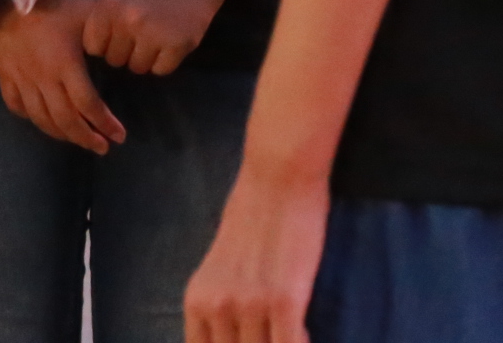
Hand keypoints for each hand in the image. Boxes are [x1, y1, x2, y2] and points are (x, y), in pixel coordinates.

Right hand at [0, 0, 125, 152]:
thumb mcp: (88, 10)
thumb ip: (105, 36)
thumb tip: (122, 53)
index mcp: (66, 65)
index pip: (88, 105)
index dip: (105, 124)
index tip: (119, 135)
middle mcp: (43, 78)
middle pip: (65, 120)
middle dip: (86, 138)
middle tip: (102, 146)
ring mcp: (20, 78)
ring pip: (41, 118)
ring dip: (61, 134)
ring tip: (77, 138)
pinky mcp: (4, 73)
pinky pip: (15, 105)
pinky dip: (31, 118)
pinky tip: (41, 119)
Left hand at [83, 0, 228, 75]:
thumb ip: (104, 18)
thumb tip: (93, 53)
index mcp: (108, 5)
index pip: (93, 47)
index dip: (104, 44)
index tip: (117, 37)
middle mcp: (127, 20)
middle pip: (114, 60)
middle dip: (125, 52)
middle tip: (140, 37)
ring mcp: (153, 33)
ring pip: (137, 68)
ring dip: (145, 58)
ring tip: (155, 39)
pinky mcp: (177, 44)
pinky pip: (160, 70)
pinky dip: (164, 61)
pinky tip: (169, 43)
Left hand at [183, 159, 329, 342]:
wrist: (277, 176)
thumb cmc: (251, 214)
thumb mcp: (220, 265)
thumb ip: (221, 301)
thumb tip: (232, 333)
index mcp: (197, 299)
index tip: (245, 342)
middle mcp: (217, 306)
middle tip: (270, 334)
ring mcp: (250, 305)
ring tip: (289, 331)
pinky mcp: (284, 300)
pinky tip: (305, 334)